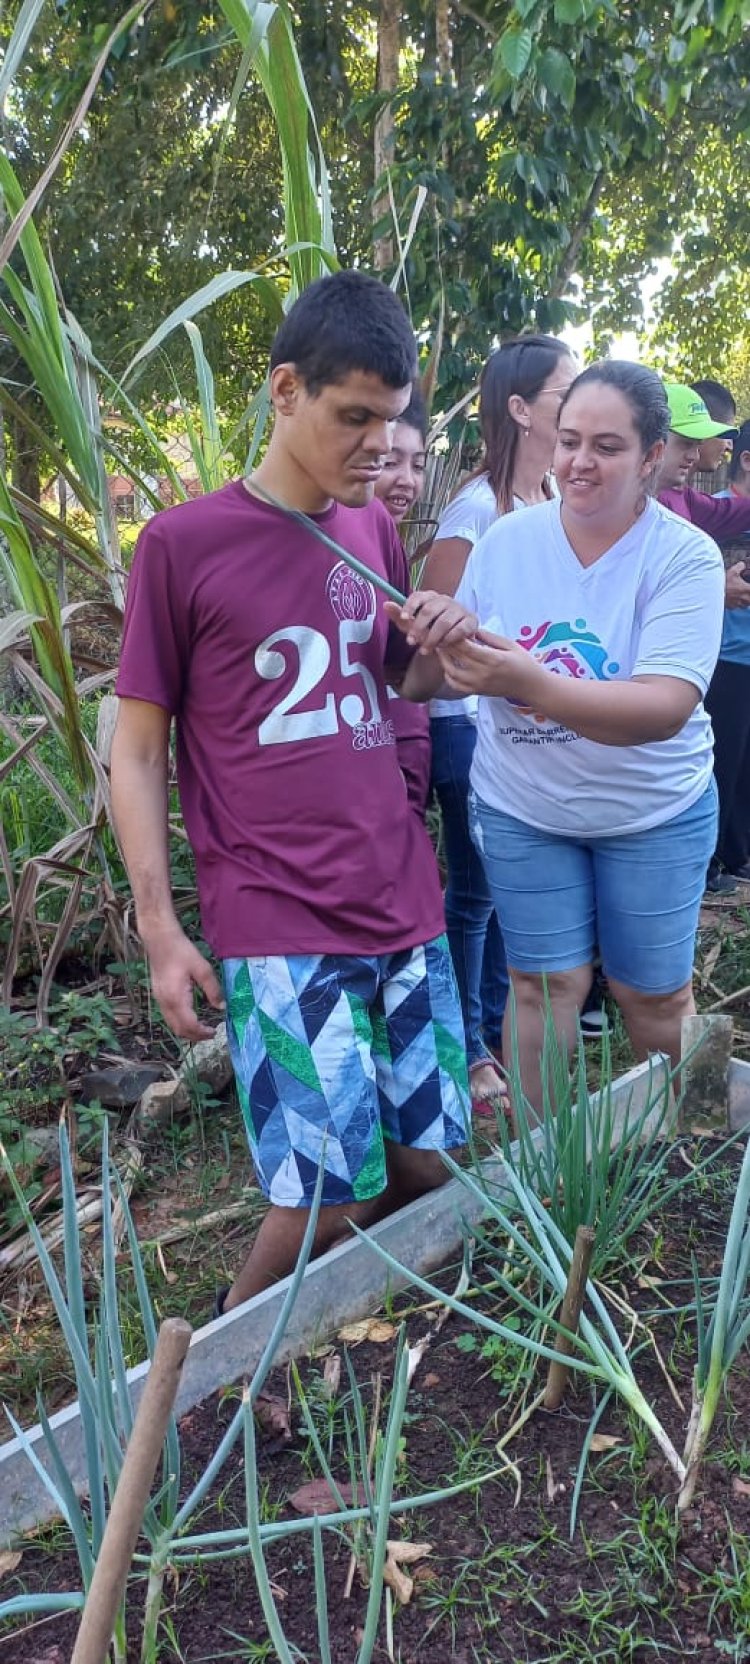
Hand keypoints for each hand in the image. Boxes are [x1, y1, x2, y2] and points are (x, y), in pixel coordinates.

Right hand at [142, 923, 224, 1039]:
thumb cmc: (181, 951)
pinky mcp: (158, 995)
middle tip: (211, 1034)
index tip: (215, 1032)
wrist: (159, 939)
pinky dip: (180, 1023)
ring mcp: (159, 1000)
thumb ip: (213, 989)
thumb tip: (222, 1007)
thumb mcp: (202, 969)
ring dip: (187, 1031)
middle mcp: (164, 1003)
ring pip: (172, 1025)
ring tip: (203, 1028)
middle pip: (178, 1029)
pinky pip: (168, 1016)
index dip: (202, 1032)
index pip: (189, 1025)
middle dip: (195, 1036)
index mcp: (176, 998)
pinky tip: (191, 1017)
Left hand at [384, 590, 477, 654]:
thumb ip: (400, 616)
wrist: (454, 641)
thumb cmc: (431, 630)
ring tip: (425, 650)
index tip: (404, 619)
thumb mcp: (413, 625)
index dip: (410, 606)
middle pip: (429, 610)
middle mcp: (445, 600)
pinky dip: (449, 640)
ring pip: (443, 622)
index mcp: (430, 597)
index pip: (418, 596)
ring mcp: (459, 609)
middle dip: (418, 628)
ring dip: (432, 638)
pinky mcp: (471, 620)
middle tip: (411, 642)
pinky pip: (459, 630)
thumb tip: (385, 604)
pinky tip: (442, 647)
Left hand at [438, 629, 545, 703]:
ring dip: (444, 660)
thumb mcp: (509, 644)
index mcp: (493, 659)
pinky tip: (448, 665)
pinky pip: (455, 685)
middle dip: (446, 645)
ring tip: (442, 648)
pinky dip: (448, 675)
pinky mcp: (476, 692)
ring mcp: (478, 684)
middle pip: (456, 658)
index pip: (466, 647)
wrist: (530, 686)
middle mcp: (483, 673)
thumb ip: (489, 637)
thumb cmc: (523, 662)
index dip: (454, 636)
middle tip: (440, 634)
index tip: (449, 627)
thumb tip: (471, 628)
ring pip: (451, 672)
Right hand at [725, 562, 749, 608]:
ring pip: (745, 604)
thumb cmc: (723, 583)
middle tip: (747, 591)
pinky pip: (737, 607)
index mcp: (746, 589)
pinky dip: (737, 604)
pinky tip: (735, 600)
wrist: (712, 593)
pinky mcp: (730, 606)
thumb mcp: (732, 571)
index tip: (748, 586)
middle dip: (749, 596)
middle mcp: (743, 598)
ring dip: (746, 601)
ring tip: (743, 597)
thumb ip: (740, 566)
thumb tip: (742, 565)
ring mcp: (737, 603)